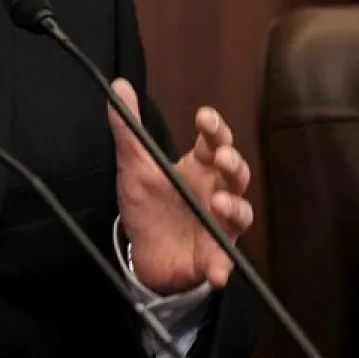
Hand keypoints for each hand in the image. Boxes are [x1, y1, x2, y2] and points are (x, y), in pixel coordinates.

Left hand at [109, 78, 253, 294]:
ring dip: (234, 208)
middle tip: (219, 156)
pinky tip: (217, 272)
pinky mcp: (214, 256)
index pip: (215, 141)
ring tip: (217, 203)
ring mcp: (219, 225)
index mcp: (198, 168)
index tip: (204, 117)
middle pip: (235, 173)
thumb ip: (128, 127)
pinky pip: (224, 261)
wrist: (144, 252)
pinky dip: (223, 266)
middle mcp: (216, 192)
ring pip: (240, 213)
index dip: (215, 128)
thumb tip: (118, 85)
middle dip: (232, 162)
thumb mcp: (133, 164)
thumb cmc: (147, 203)